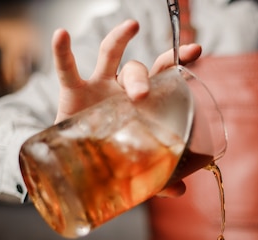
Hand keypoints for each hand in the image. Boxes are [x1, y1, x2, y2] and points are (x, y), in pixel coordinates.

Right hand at [51, 19, 201, 196]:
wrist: (73, 163)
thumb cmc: (111, 156)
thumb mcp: (135, 166)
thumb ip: (159, 178)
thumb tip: (181, 191)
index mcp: (142, 103)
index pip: (163, 75)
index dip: (178, 59)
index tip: (196, 49)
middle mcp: (122, 88)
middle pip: (137, 69)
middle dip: (143, 77)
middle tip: (142, 96)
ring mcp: (98, 86)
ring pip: (109, 56)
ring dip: (119, 42)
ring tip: (131, 29)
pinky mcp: (72, 92)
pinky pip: (67, 69)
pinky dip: (63, 52)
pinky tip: (62, 35)